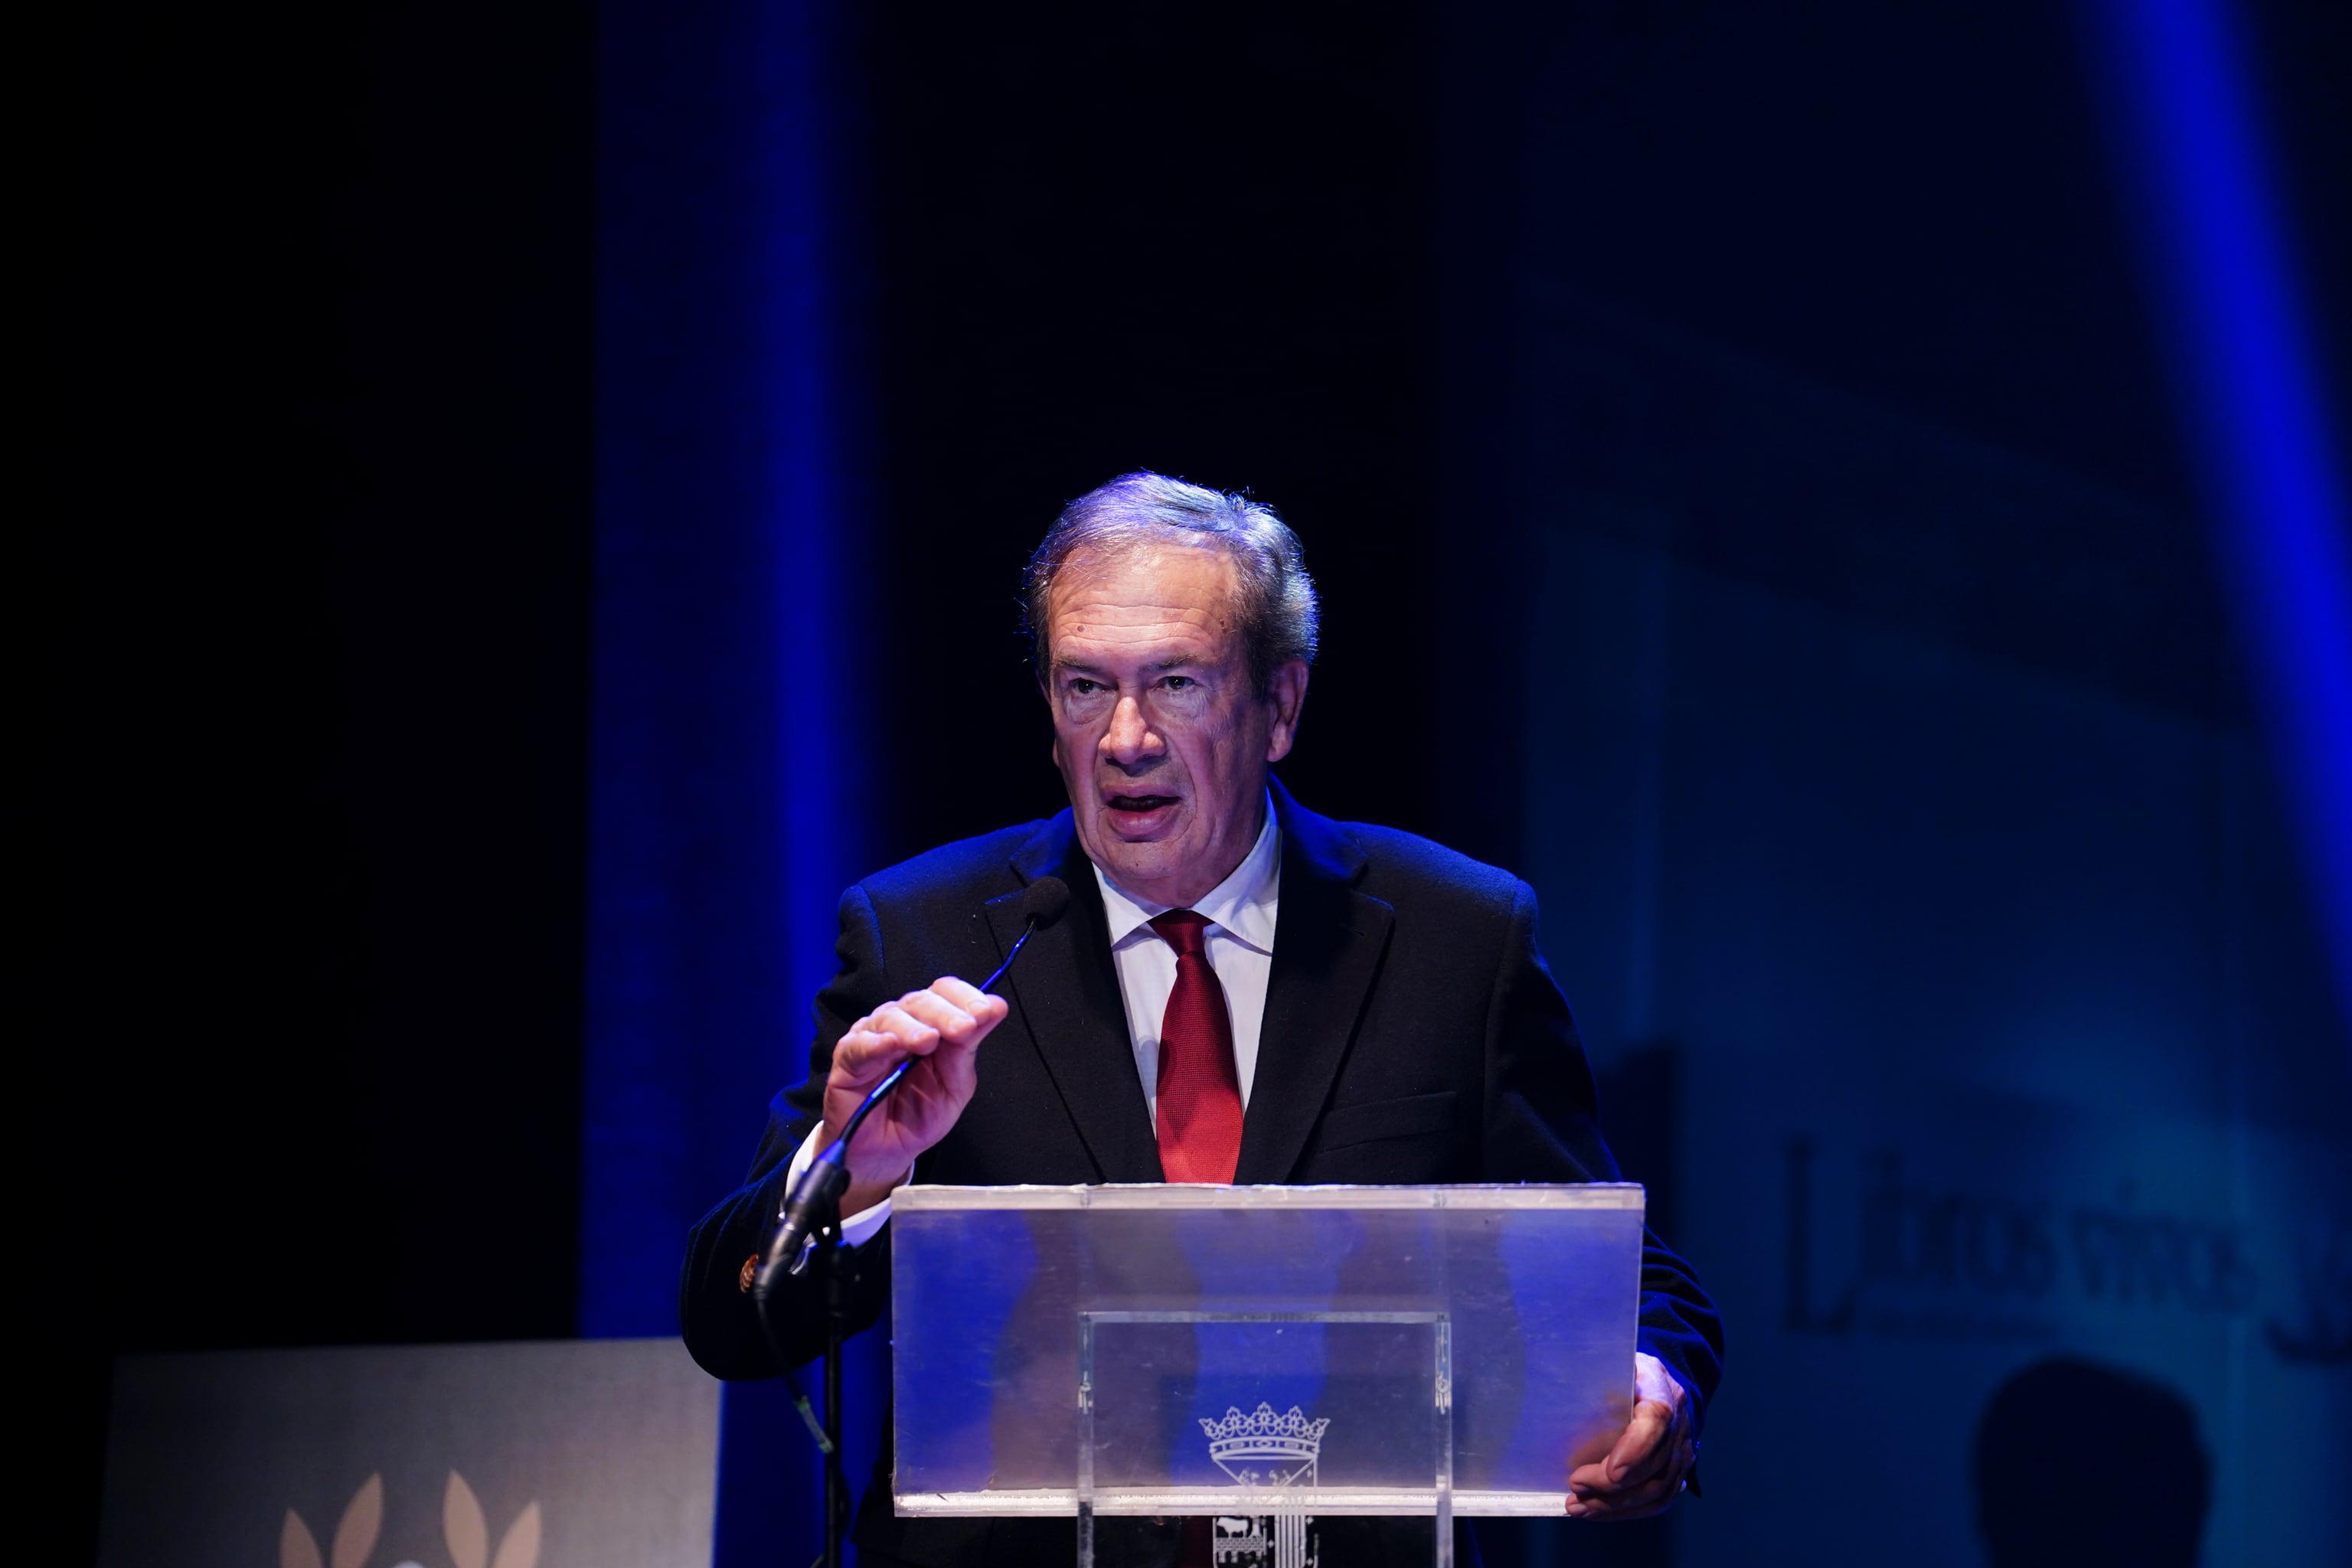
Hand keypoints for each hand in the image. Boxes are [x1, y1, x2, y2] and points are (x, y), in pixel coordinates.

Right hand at [822, 977, 1007, 1213]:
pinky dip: (876, 1043)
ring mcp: (872, 1038)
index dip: (966, 997)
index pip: (945, 993)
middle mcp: (901, 1023)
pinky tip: (891, 1045)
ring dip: (912, 1027)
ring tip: (928, 1041)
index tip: (987, 1012)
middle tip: (963, 1028)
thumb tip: (997, 1006)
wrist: (887, 1152)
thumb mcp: (954, 1084)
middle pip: (920, 1001)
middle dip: (945, 1013)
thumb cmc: (920, 1115)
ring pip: (891, 1017)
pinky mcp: (847, 1059)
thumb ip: (968, 1047)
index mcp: (930, 1023)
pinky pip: (859, 1045)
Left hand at [1566, 1352, 1695, 1520]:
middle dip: (1611, 1486)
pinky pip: (1659, 1501)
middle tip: (1575, 1488)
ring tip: (1579, 1507)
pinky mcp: (1677, 1473)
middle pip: (1653, 1467)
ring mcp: (1681, 1453)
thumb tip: (1562, 1378)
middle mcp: (1679, 1426)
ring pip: (1656, 1491)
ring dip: (1616, 1505)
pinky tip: (1599, 1511)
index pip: (1655, 1423)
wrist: (1663, 1385)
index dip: (1635, 1450)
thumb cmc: (1630, 1372)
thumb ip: (1598, 1372)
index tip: (1610, 1471)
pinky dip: (1627, 1512)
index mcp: (1662, 1393)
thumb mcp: (1618, 1361)